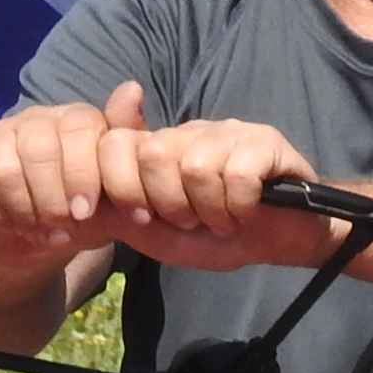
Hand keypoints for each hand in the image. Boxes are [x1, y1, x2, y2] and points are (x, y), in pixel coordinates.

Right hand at [0, 95, 132, 287]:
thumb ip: (128, 151)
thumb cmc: (84, 213)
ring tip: (40, 232)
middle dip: (52, 199)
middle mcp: (37, 118)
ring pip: (6, 169)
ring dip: (25, 211)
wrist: (38, 238)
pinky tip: (12, 226)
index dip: (81, 174)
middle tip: (61, 229)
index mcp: (77, 120)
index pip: (78, 128)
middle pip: (39, 149)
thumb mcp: (117, 194)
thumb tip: (133, 88)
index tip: (85, 212)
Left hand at [93, 84, 328, 272]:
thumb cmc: (220, 237)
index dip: (124, 189)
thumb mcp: (160, 234)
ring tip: (223, 220)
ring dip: (210, 210)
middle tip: (193, 221)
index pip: (117, 143)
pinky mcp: (266, 140)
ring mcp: (229, 131)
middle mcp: (191, 131)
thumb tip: (89, 197)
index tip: (144, 219)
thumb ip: (123, 212)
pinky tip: (247, 212)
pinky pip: (238, 174)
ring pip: (196, 166)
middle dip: (169, 203)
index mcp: (162, 148)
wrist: (282, 241)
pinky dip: (240, 206)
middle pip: (154, 155)